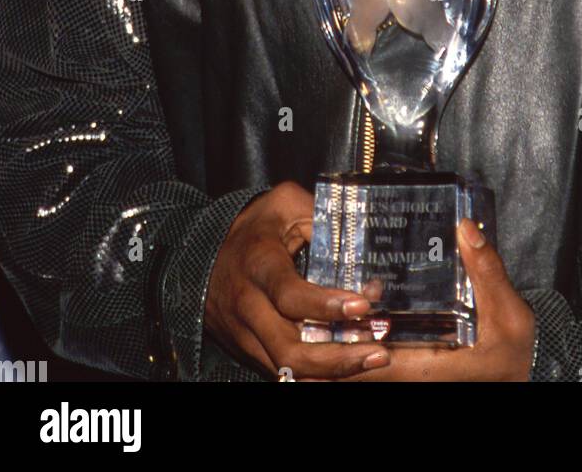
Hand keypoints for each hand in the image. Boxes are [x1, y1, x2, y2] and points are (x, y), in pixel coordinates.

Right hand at [204, 181, 390, 380]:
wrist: (203, 255)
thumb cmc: (253, 227)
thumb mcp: (283, 205)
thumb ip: (319, 214)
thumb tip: (359, 234)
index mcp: (259, 265)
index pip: (289, 295)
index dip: (325, 304)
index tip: (362, 305)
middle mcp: (250, 307)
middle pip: (288, 348)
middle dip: (336, 357)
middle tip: (377, 350)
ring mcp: (248, 334)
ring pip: (287, 369)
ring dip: (331, 372)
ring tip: (371, 360)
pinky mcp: (251, 350)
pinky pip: (283, 372)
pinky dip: (316, 376)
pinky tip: (347, 369)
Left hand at [305, 218, 535, 381]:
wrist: (524, 376)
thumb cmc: (514, 353)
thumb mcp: (511, 315)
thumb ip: (488, 273)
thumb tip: (464, 229)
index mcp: (427, 368)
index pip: (371, 363)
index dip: (341, 345)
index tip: (318, 320)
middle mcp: (410, 376)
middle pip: (355, 367)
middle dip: (327, 344)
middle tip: (301, 311)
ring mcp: (408, 374)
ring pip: (360, 367)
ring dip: (335, 346)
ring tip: (308, 313)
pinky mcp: (412, 369)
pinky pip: (374, 362)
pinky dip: (354, 346)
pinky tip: (341, 319)